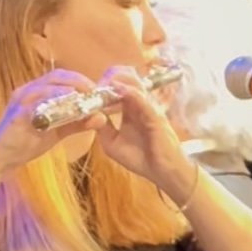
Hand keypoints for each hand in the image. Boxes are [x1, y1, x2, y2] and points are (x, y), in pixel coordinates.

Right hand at [0, 71, 108, 172]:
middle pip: (56, 76)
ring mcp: (21, 102)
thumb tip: (101, 118)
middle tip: (94, 92)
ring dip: (69, 91)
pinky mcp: (18, 116)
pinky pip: (37, 105)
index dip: (80, 79)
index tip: (97, 90)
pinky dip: (54, 104)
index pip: (60, 77)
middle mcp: (27, 91)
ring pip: (47, 86)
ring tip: (86, 100)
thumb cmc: (26, 143)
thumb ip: (77, 123)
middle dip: (78, 82)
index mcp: (35, 92)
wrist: (2, 159)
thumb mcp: (57, 131)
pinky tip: (69, 109)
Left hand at [90, 67, 196, 197]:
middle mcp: (139, 106)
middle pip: (127, 84)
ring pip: (136, 88)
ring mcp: (148, 110)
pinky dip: (132, 93)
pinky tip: (120, 88)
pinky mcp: (155, 116)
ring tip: (107, 77)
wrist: (161, 172)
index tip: (90, 86)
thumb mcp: (112, 144)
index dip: (104, 88)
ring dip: (122, 81)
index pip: (117, 92)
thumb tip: (91, 115)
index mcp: (129, 111)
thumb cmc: (139, 158)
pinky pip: (143, 101)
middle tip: (98, 78)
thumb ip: (103, 129)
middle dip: (112, 78)